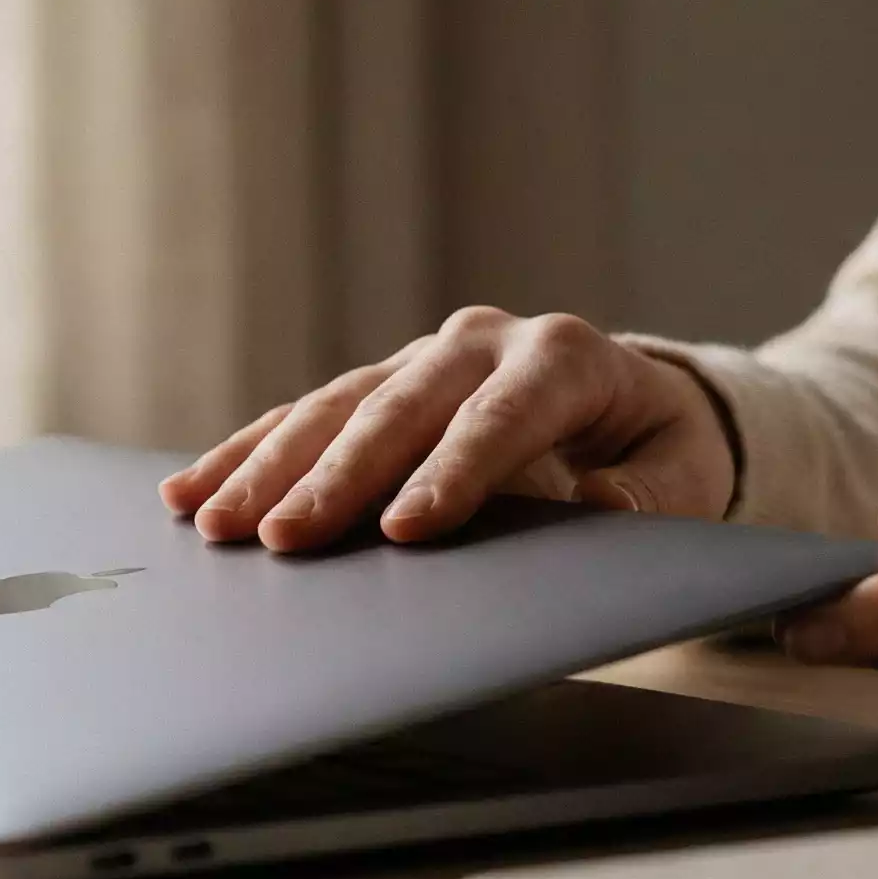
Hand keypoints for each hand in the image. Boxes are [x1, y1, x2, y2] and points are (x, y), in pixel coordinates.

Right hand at [160, 307, 737, 550]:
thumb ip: (648, 496)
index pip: (499, 417)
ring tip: (216, 522)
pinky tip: (193, 490)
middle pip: (399, 408)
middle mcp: (483, 341)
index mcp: (564, 358)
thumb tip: (598, 505)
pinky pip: (306, 415)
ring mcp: (425, 357)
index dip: (451, 472)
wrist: (634, 403)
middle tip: (285, 537)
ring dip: (270, 466)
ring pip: (337, 406)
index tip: (406, 529)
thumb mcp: (684, 474)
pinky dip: (249, 452)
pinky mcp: (382, 384)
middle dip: (336, 477)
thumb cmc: (659, 449)